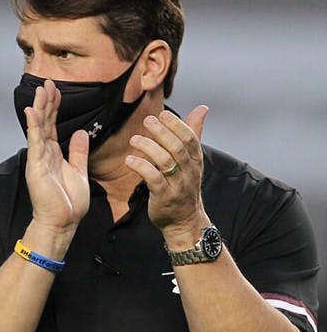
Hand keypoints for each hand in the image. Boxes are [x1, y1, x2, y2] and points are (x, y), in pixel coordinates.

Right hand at [24, 80, 90, 235]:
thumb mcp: (79, 171)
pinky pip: (35, 141)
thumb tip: (79, 132)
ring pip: (39, 127)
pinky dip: (33, 126)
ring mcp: (38, 158)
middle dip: (46, 101)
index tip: (56, 90)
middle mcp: (43, 153)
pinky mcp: (36, 165)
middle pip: (44, 122)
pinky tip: (32, 111)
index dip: (54, 107)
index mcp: (53, 154)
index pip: (52, 125)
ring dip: (39, 108)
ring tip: (41, 89)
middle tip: (48, 82)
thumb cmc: (68, 202)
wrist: (62, 223)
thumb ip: (78, 152)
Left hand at [125, 106, 210, 241]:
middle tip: (147, 121)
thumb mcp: (192, 161)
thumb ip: (194, 134)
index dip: (177, 125)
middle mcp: (189, 172)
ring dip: (148, 148)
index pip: (190, 139)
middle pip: (177, 148)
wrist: (184, 222)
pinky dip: (141, 167)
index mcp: (196, 161)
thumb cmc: (185, 186)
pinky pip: (153, 179)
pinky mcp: (164, 197)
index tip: (162, 114)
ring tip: (134, 139)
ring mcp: (177, 186)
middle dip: (162, 132)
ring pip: (165, 162)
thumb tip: (202, 109)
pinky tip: (130, 160)